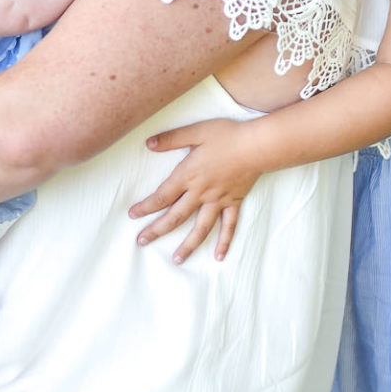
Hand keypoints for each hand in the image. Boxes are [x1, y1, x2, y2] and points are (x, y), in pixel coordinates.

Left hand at [128, 118, 261, 263]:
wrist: (257, 145)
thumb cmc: (227, 135)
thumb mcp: (196, 131)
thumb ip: (172, 139)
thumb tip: (148, 144)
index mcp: (188, 175)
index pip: (162, 196)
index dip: (146, 206)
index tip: (132, 215)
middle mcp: (201, 193)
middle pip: (175, 216)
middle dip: (157, 230)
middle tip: (141, 242)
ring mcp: (218, 201)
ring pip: (200, 228)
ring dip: (187, 245)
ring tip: (176, 260)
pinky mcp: (234, 203)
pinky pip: (229, 226)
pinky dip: (224, 242)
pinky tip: (218, 256)